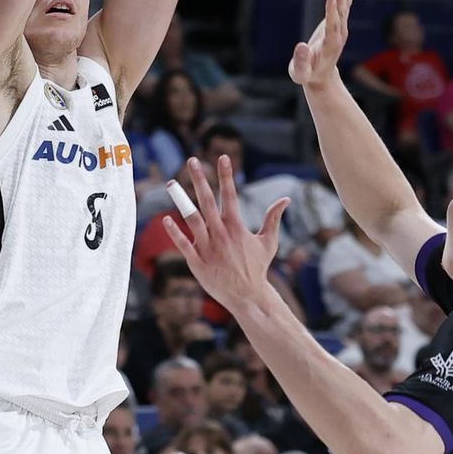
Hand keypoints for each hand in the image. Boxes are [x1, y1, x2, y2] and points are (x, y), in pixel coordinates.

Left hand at [163, 154, 287, 319]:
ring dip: (181, 200)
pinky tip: (166, 218)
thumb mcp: (269, 242)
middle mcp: (221, 234)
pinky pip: (183, 244)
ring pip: (192, 218)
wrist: (247, 296)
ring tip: (171, 183)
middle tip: (192, 161)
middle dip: (200, 179)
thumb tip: (286, 199)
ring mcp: (207, 247)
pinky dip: (174, 231)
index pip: (230, 195)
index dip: (227, 175)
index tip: (223, 157)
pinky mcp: (197, 262)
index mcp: (236, 227)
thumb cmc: (257, 268)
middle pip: (207, 201)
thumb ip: (273, 218)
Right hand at [289, 0, 357, 90]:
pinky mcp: (338, 23)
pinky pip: (344, 5)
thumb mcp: (300, 73)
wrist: (320, 77)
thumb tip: (301, 46)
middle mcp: (338, 35)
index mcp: (329, 46)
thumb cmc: (307, 74)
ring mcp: (340, 29)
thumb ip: (300, 62)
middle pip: (341, 13)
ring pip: (344, 7)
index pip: (332, 27)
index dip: (332, 12)